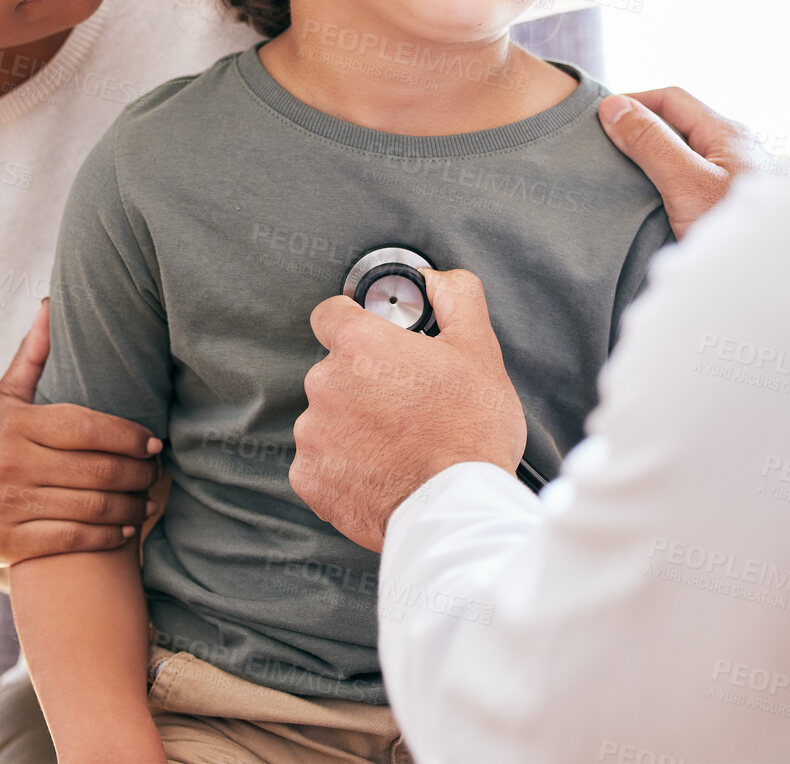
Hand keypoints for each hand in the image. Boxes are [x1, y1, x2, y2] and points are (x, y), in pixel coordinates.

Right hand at [0, 299, 161, 569]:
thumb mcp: (4, 400)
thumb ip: (34, 356)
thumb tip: (51, 304)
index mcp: (18, 424)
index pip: (87, 428)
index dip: (128, 436)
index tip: (156, 442)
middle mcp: (13, 464)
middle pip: (96, 470)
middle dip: (137, 474)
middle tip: (158, 473)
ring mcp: (11, 505)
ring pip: (90, 507)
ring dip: (129, 506)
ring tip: (149, 500)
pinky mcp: (11, 543)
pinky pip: (72, 539)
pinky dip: (106, 536)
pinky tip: (125, 530)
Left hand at [291, 269, 525, 551]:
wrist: (460, 509)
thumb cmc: (472, 430)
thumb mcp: (479, 348)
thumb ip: (454, 296)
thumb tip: (433, 280)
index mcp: (359, 345)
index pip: (331, 314)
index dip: (354, 323)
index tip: (374, 342)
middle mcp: (325, 384)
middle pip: (334, 370)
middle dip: (364, 383)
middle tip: (406, 405)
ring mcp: (312, 434)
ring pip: (327, 417)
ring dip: (353, 425)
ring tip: (398, 444)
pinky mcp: (310, 478)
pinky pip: (320, 461)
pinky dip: (344, 466)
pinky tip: (381, 471)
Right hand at [598, 87, 765, 238]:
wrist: (774, 275)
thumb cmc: (736, 230)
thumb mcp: (685, 182)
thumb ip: (650, 143)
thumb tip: (612, 107)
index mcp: (727, 133)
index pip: (671, 99)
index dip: (634, 102)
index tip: (598, 120)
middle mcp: (733, 150)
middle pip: (677, 124)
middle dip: (639, 130)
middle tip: (603, 147)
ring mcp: (732, 177)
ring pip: (682, 154)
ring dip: (649, 158)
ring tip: (618, 174)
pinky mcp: (726, 204)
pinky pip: (688, 180)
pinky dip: (662, 182)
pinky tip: (647, 201)